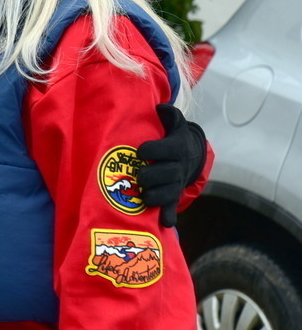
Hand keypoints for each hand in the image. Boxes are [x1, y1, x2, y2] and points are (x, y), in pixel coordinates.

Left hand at [137, 103, 206, 226]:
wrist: (191, 156)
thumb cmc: (174, 138)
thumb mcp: (175, 125)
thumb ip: (170, 115)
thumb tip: (161, 107)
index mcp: (176, 149)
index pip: (164, 150)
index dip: (150, 151)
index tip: (140, 151)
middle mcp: (177, 167)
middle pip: (164, 174)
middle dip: (149, 176)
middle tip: (138, 176)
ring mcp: (175, 183)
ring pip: (166, 193)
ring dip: (153, 196)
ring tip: (143, 194)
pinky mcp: (172, 195)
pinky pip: (171, 207)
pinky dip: (168, 215)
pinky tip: (164, 222)